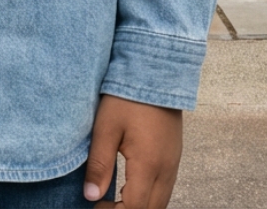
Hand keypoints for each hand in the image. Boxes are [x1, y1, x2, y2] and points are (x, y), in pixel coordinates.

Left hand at [82, 94, 181, 208]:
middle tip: (104, 205)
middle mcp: (167, 169)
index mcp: (148, 165)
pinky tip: (131, 187)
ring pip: (161, 202)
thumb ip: (99, 164)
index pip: (134, 208)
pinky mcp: (175, 155)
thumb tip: (91, 196)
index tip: (96, 206)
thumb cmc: (127, 97)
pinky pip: (165, 188)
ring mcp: (174, 163)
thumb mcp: (106, 127)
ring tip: (116, 199)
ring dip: (140, 206)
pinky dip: (149, 196)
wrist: (155, 71)